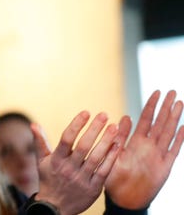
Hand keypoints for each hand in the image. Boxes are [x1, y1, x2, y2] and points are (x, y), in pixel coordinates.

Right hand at [33, 111, 123, 214]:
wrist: (55, 207)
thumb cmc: (49, 179)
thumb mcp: (41, 161)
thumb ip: (40, 142)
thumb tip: (33, 124)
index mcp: (56, 160)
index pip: (66, 138)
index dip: (77, 124)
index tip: (86, 112)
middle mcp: (68, 169)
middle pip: (84, 146)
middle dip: (95, 129)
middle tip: (104, 115)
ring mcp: (81, 179)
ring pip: (96, 157)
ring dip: (106, 141)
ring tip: (115, 127)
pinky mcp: (93, 188)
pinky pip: (104, 171)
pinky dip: (111, 157)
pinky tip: (116, 145)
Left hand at [104, 90, 183, 208]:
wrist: (123, 198)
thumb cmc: (114, 177)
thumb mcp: (113, 154)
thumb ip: (119, 137)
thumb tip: (123, 117)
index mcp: (135, 142)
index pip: (145, 119)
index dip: (151, 106)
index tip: (156, 91)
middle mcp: (148, 146)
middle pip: (159, 122)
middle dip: (166, 107)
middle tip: (173, 91)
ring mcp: (158, 155)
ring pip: (168, 132)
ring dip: (174, 118)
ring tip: (179, 103)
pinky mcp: (165, 167)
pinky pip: (174, 151)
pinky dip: (180, 139)